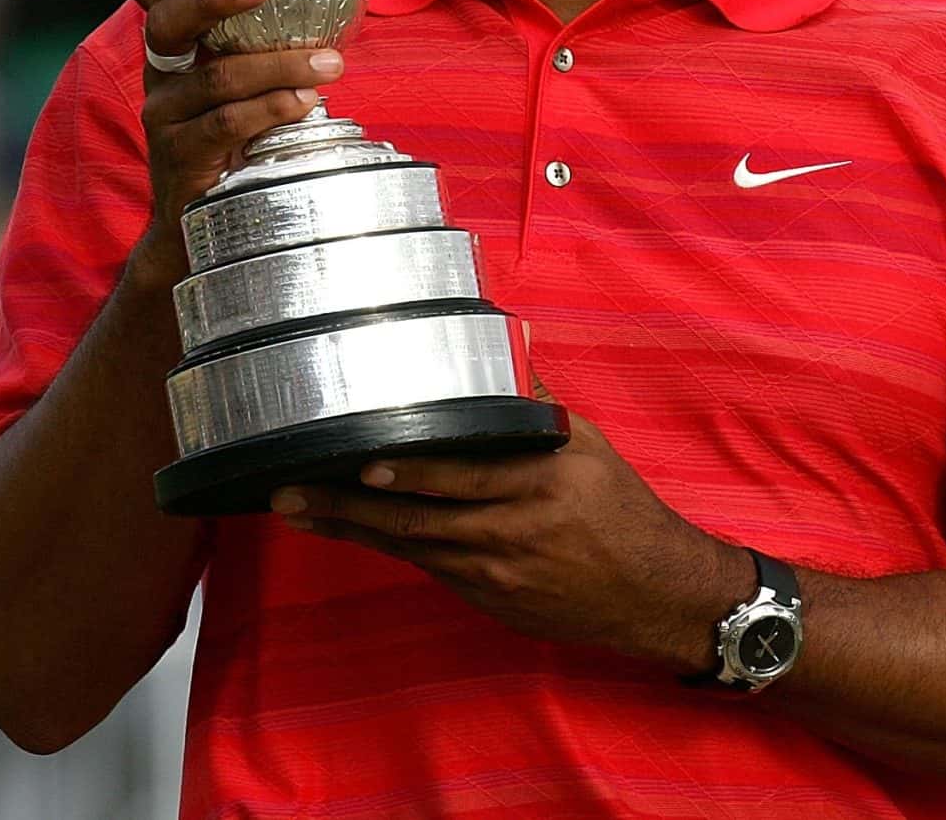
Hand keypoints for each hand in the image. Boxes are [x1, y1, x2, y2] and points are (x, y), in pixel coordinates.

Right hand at [115, 0, 339, 288]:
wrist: (203, 223)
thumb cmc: (241, 134)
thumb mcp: (250, 77)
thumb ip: (271, 36)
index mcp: (174, 42)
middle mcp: (160, 71)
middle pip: (169, 20)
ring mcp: (163, 114)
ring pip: (217, 77)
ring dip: (280, 67)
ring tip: (330, 65)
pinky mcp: (180, 155)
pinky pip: (226, 124)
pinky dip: (272, 108)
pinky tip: (305, 104)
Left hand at [268, 378, 752, 669]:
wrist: (654, 592)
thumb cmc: (621, 511)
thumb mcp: (590, 448)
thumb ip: (536, 407)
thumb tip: (502, 348)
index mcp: (543, 478)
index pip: (467, 473)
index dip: (412, 472)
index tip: (363, 460)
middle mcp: (515, 526)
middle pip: (420, 518)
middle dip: (349, 506)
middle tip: (290, 489)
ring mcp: (498, 569)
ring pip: (412, 546)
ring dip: (350, 528)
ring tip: (296, 508)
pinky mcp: (489, 597)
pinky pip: (428, 566)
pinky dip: (385, 547)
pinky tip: (348, 531)